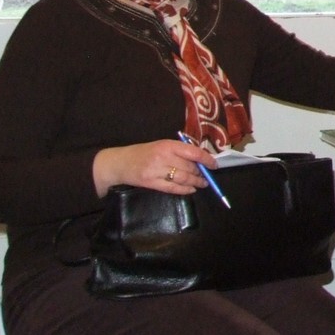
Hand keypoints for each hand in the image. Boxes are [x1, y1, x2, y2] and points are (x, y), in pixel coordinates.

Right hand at [92, 139, 213, 196]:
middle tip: (206, 175)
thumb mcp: (162, 145)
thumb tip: (201, 159)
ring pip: (183, 178)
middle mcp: (163, 157)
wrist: (120, 162)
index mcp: (168, 145)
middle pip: (189, 167)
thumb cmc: (144, 152)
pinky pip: (173, 188)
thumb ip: (179, 151)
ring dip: (196, 182)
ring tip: (202, 183)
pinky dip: (185, 190)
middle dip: (201, 173)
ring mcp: (156, 171)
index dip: (207, 159)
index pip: (193, 152)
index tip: (215, 165)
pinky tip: (191, 190)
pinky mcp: (151, 183)